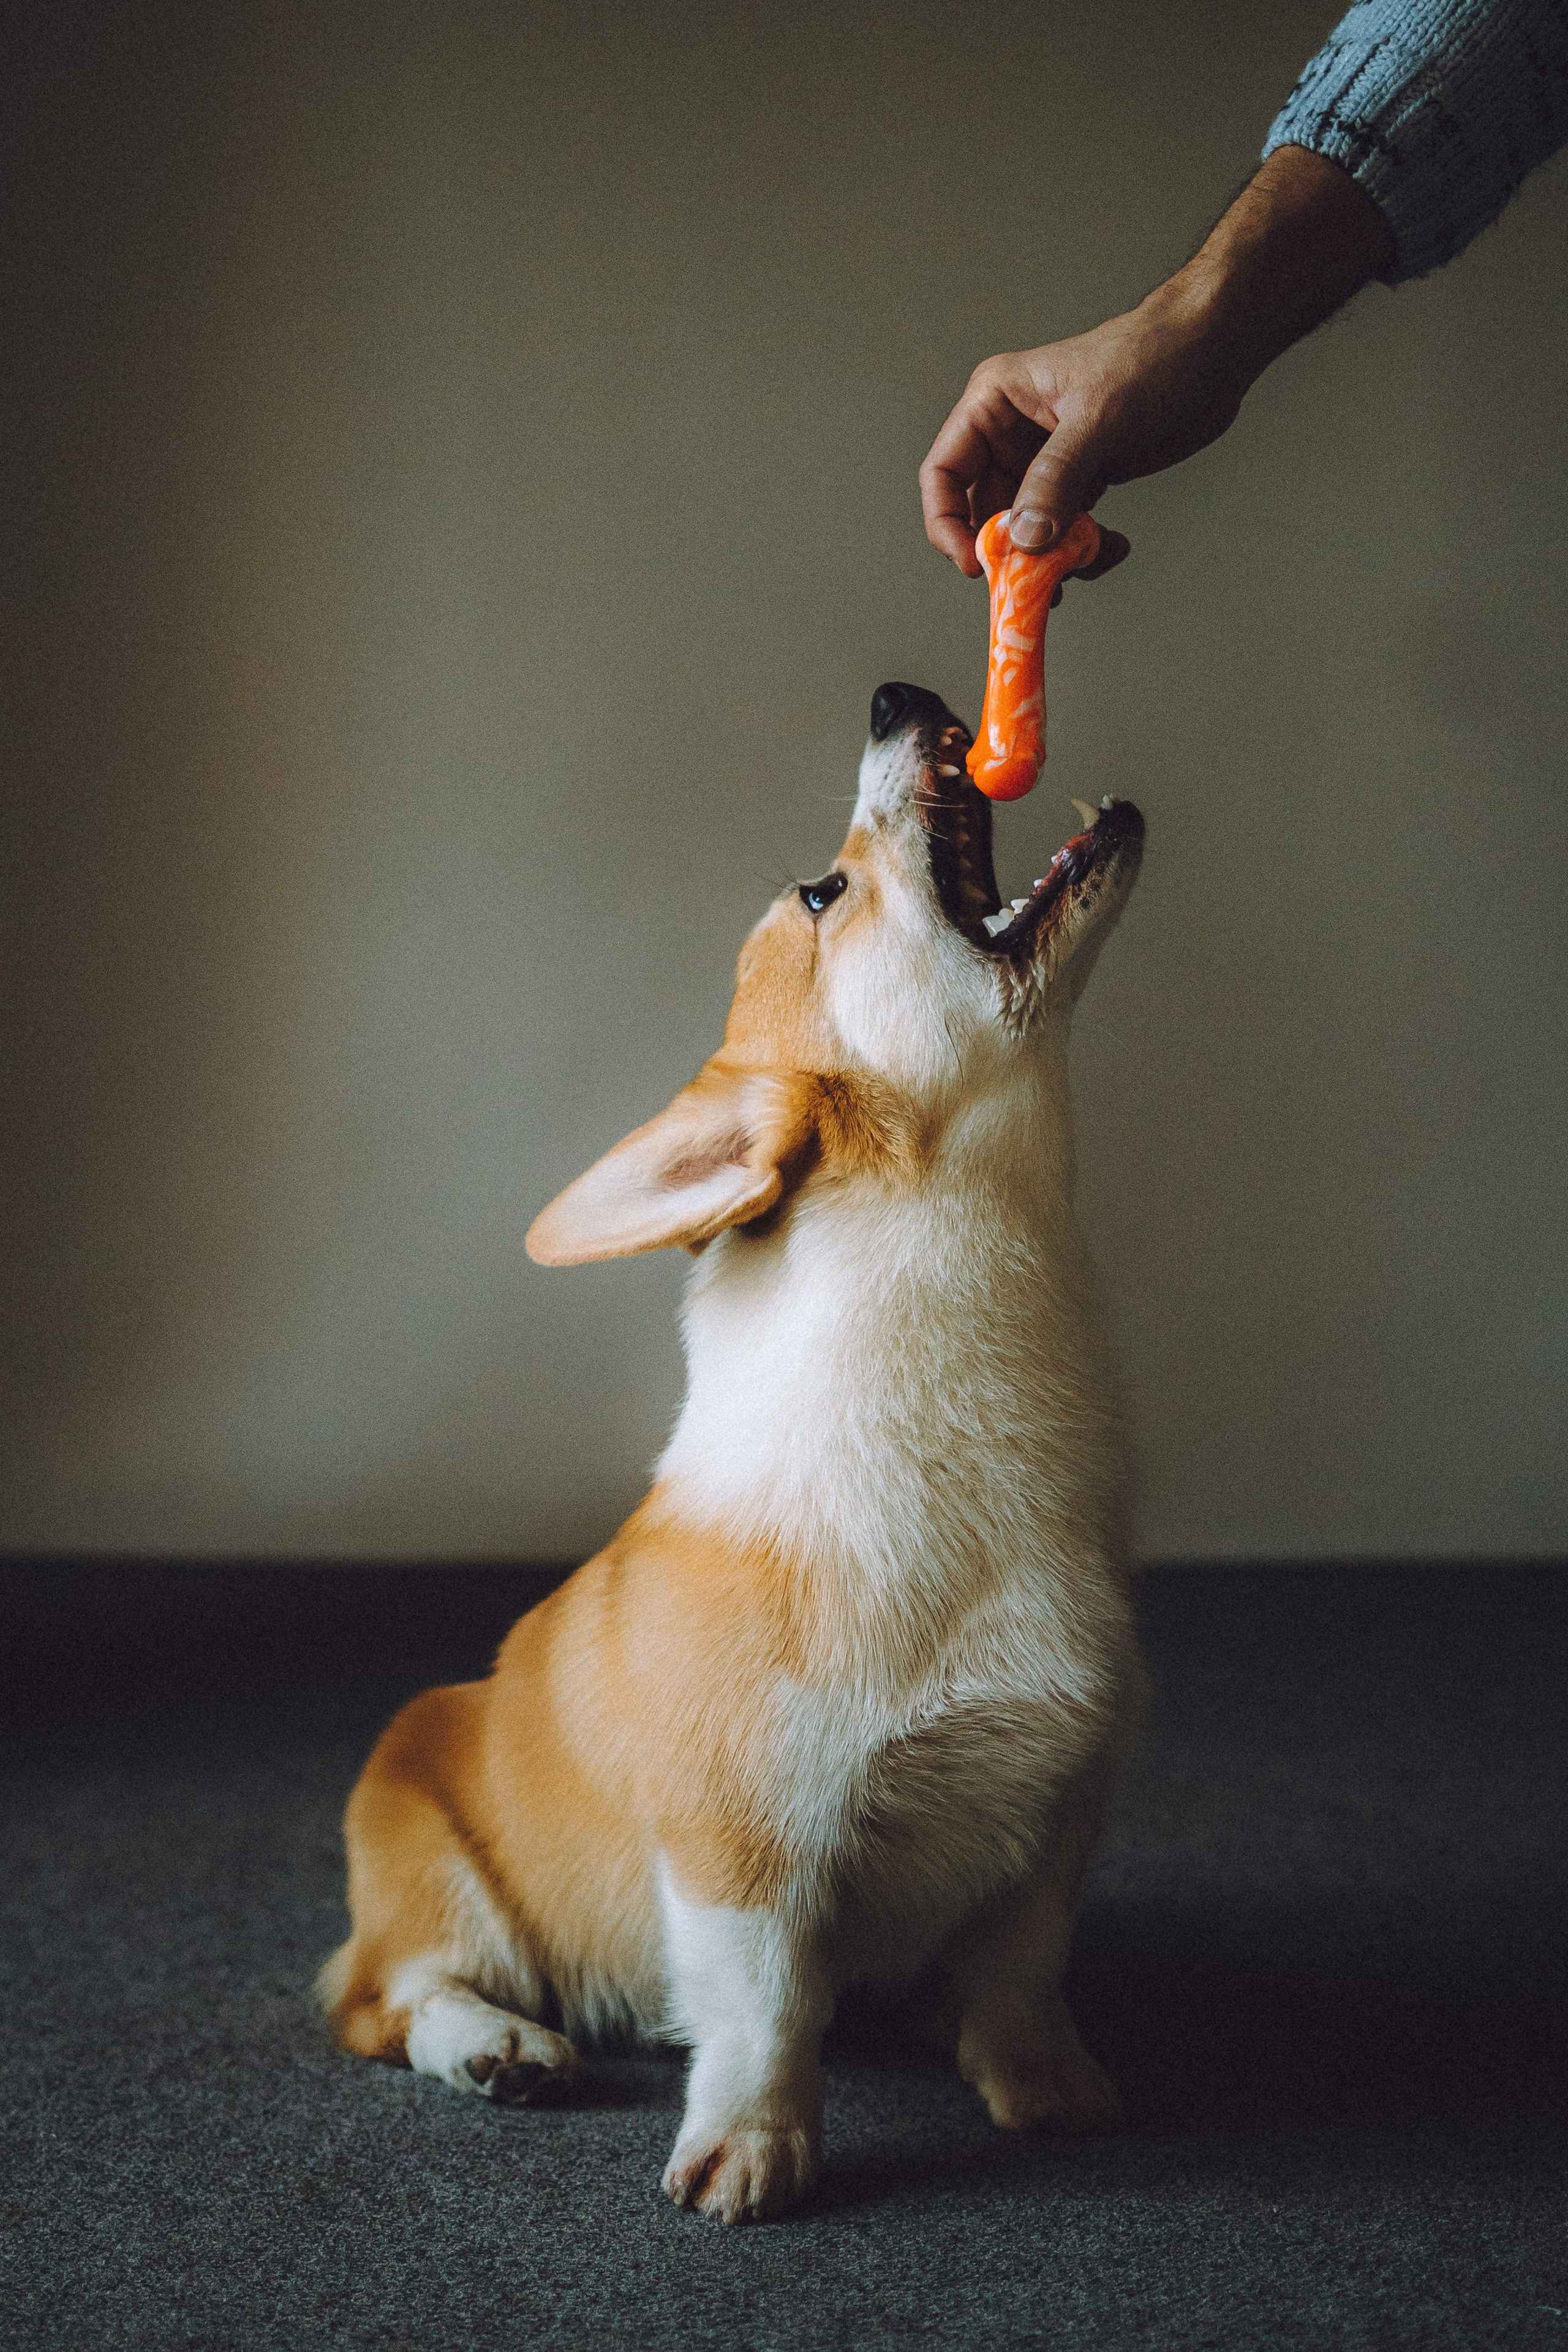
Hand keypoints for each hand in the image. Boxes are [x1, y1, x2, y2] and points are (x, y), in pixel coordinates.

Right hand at [919, 300, 1241, 578]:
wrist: (1215, 351)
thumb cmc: (1154, 356)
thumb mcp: (1099, 418)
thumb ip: (1057, 478)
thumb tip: (1026, 539)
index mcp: (995, 403)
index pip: (944, 473)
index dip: (949, 525)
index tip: (977, 565)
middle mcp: (1011, 434)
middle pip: (983, 515)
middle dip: (1011, 554)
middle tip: (1038, 584)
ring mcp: (1044, 462)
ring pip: (1025, 533)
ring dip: (1051, 561)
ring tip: (1088, 560)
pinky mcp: (1079, 481)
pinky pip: (1062, 534)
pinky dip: (1082, 553)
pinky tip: (1112, 548)